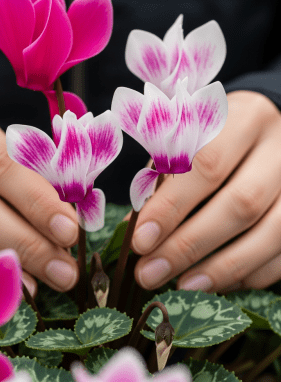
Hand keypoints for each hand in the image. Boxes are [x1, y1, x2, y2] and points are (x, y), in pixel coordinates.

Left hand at [124, 90, 280, 293]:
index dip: (172, 207)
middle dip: (190, 245)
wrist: (266, 128)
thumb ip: (165, 177)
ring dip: (222, 268)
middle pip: (241, 204)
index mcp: (243, 119)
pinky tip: (216, 282)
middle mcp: (280, 149)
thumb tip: (139, 229)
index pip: (206, 166)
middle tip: (151, 272)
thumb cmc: (214, 136)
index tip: (140, 240)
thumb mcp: (186, 141)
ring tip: (182, 287)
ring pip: (272, 234)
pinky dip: (251, 273)